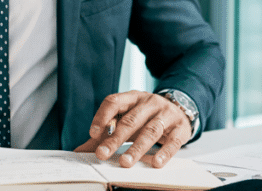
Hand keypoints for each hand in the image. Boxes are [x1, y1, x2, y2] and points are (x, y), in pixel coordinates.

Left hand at [74, 90, 192, 168]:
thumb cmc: (147, 116)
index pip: (114, 102)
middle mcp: (149, 102)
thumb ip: (106, 134)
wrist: (180, 109)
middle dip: (115, 138)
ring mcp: (166, 113)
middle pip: (130, 120)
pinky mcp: (180, 128)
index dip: (102, 116)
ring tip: (125, 162)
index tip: (93, 134)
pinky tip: (155, 163)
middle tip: (102, 154)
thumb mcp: (128, 118)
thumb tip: (80, 151)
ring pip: (150, 130)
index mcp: (132, 97)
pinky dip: (164, 152)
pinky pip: (173, 140)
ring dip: (137, 148)